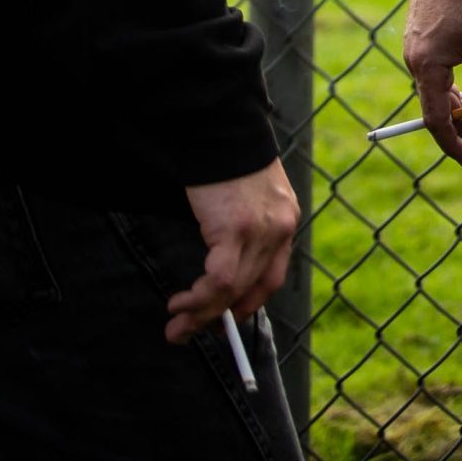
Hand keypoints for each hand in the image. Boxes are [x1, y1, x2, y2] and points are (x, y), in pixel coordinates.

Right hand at [166, 159, 297, 342]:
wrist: (219, 128)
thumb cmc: (223, 160)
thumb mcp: (245, 196)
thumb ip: (242, 229)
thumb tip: (218, 274)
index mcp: (285, 220)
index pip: (272, 277)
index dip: (246, 304)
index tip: (222, 321)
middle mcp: (280, 228)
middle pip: (252, 290)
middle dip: (217, 319)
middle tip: (186, 332)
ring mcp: (262, 230)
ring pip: (233, 290)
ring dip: (202, 314)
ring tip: (176, 324)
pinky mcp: (237, 228)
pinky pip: (220, 280)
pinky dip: (200, 298)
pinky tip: (180, 302)